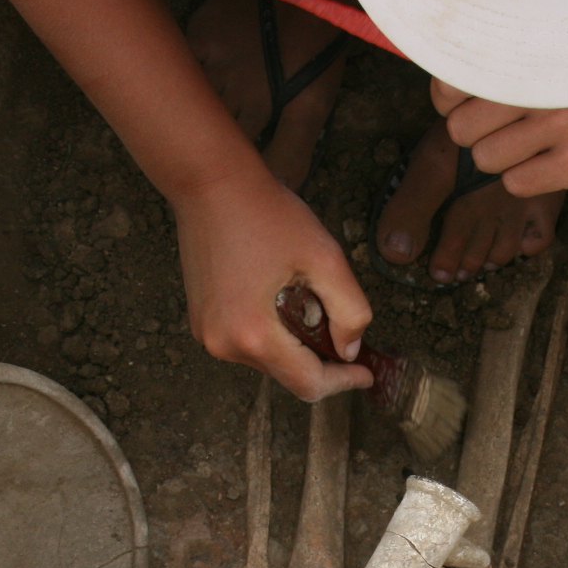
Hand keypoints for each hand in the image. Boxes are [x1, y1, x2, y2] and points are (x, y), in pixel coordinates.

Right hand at [172, 169, 373, 400]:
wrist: (211, 183)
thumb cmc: (268, 214)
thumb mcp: (325, 258)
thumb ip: (350, 310)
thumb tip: (350, 349)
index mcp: (254, 335)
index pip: (308, 384)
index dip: (343, 381)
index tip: (365, 372)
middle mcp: (225, 345)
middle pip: (288, 375)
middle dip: (320, 359)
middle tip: (342, 329)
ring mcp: (207, 335)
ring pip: (268, 360)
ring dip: (294, 344)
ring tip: (305, 301)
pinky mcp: (201, 322)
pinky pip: (247, 343)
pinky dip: (271, 333)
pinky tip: (280, 297)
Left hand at [431, 74, 567, 198]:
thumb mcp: (564, 70)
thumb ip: (517, 75)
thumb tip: (451, 100)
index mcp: (536, 56)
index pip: (453, 83)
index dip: (452, 106)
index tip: (470, 112)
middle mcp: (545, 82)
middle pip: (461, 127)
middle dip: (477, 141)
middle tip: (509, 138)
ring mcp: (563, 121)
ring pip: (485, 158)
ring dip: (503, 165)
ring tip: (536, 153)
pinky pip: (517, 183)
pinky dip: (527, 183)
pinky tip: (555, 168)